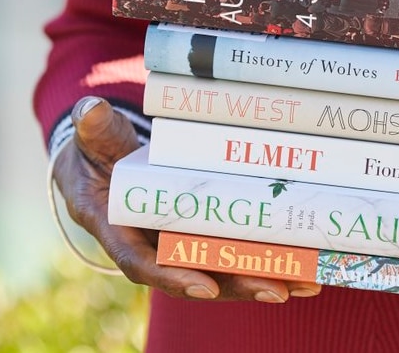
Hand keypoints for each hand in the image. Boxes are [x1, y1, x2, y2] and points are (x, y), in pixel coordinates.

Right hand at [53, 96, 321, 302]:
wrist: (101, 164)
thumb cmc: (97, 153)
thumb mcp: (93, 140)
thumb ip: (95, 130)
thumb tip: (92, 110)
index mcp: (116, 229)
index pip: (141, 262)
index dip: (173, 275)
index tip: (206, 285)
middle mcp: (151, 245)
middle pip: (196, 273)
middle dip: (238, 284)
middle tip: (279, 288)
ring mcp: (179, 243)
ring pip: (221, 269)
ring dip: (263, 278)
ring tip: (306, 282)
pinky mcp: (201, 236)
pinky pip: (233, 253)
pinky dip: (266, 262)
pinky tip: (303, 266)